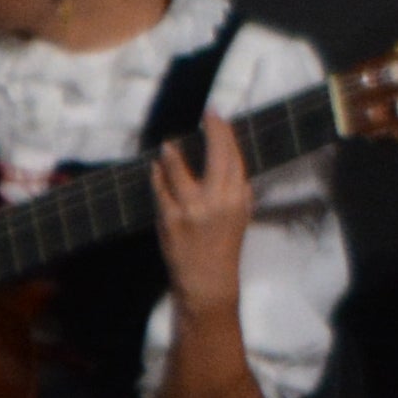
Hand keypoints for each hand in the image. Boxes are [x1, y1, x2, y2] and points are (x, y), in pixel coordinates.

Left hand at [149, 116, 254, 322]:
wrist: (208, 282)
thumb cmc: (224, 248)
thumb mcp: (240, 218)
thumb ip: (239, 194)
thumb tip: (234, 169)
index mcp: (238, 200)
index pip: (234, 158)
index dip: (226, 134)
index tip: (218, 117)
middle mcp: (218, 201)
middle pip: (216, 156)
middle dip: (212, 132)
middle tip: (207, 116)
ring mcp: (192, 210)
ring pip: (180, 171)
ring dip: (173, 155)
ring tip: (169, 145)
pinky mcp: (170, 220)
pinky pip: (161, 191)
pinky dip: (158, 177)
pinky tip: (156, 169)